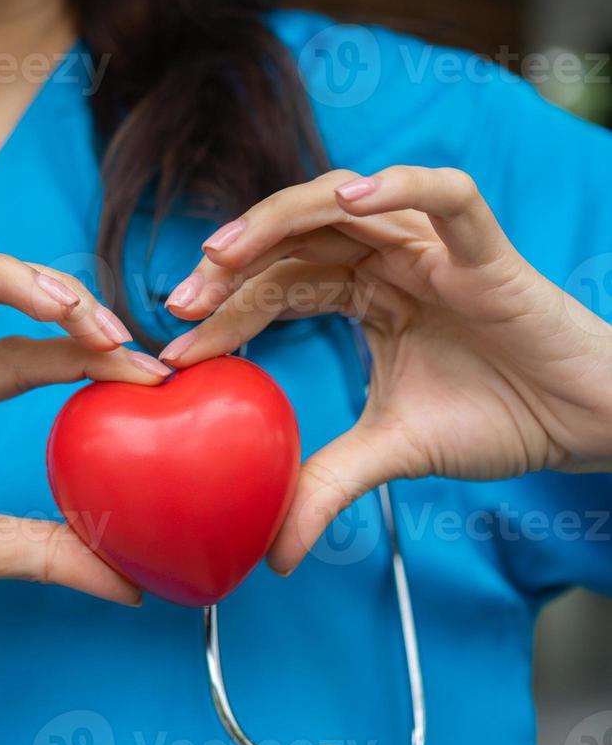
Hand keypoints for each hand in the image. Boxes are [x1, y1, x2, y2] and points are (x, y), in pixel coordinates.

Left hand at [159, 166, 611, 572]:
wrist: (585, 426)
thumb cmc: (497, 419)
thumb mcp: (390, 453)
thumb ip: (327, 486)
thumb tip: (272, 557)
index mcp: (362, 293)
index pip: (275, 286)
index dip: (224, 311)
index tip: (174, 349)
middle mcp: (389, 259)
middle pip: (293, 237)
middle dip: (231, 264)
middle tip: (181, 301)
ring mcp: (434, 248)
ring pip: (346, 202)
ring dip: (279, 217)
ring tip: (225, 252)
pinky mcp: (486, 251)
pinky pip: (448, 196)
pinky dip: (401, 187)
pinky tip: (351, 200)